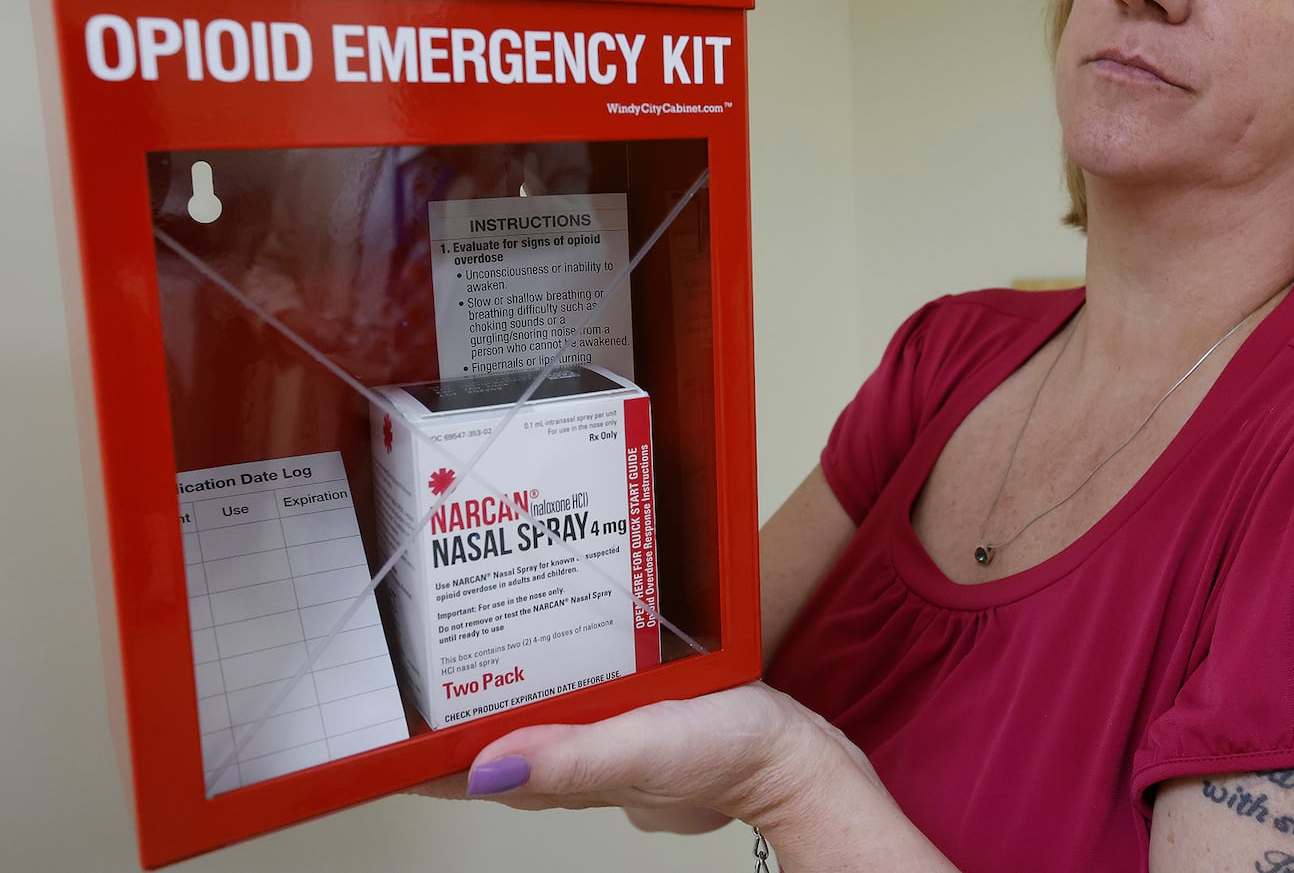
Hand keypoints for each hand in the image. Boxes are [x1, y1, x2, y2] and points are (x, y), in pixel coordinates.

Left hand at [424, 682, 880, 830]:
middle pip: (489, 746)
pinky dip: (551, 683)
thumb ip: (570, 760)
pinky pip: (573, 705)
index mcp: (563, 774)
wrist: (796, 755)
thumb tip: (485, 770)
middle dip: (445, 715)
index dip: (413, 754)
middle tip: (406, 665)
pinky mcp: (630, 722)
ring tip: (457, 647)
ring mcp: (601, 746)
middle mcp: (574, 764)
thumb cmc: (730, 753)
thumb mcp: (644, 748)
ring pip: (530, 722)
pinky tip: (553, 650)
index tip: (369, 727)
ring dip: (495, 694)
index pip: (464, 772)